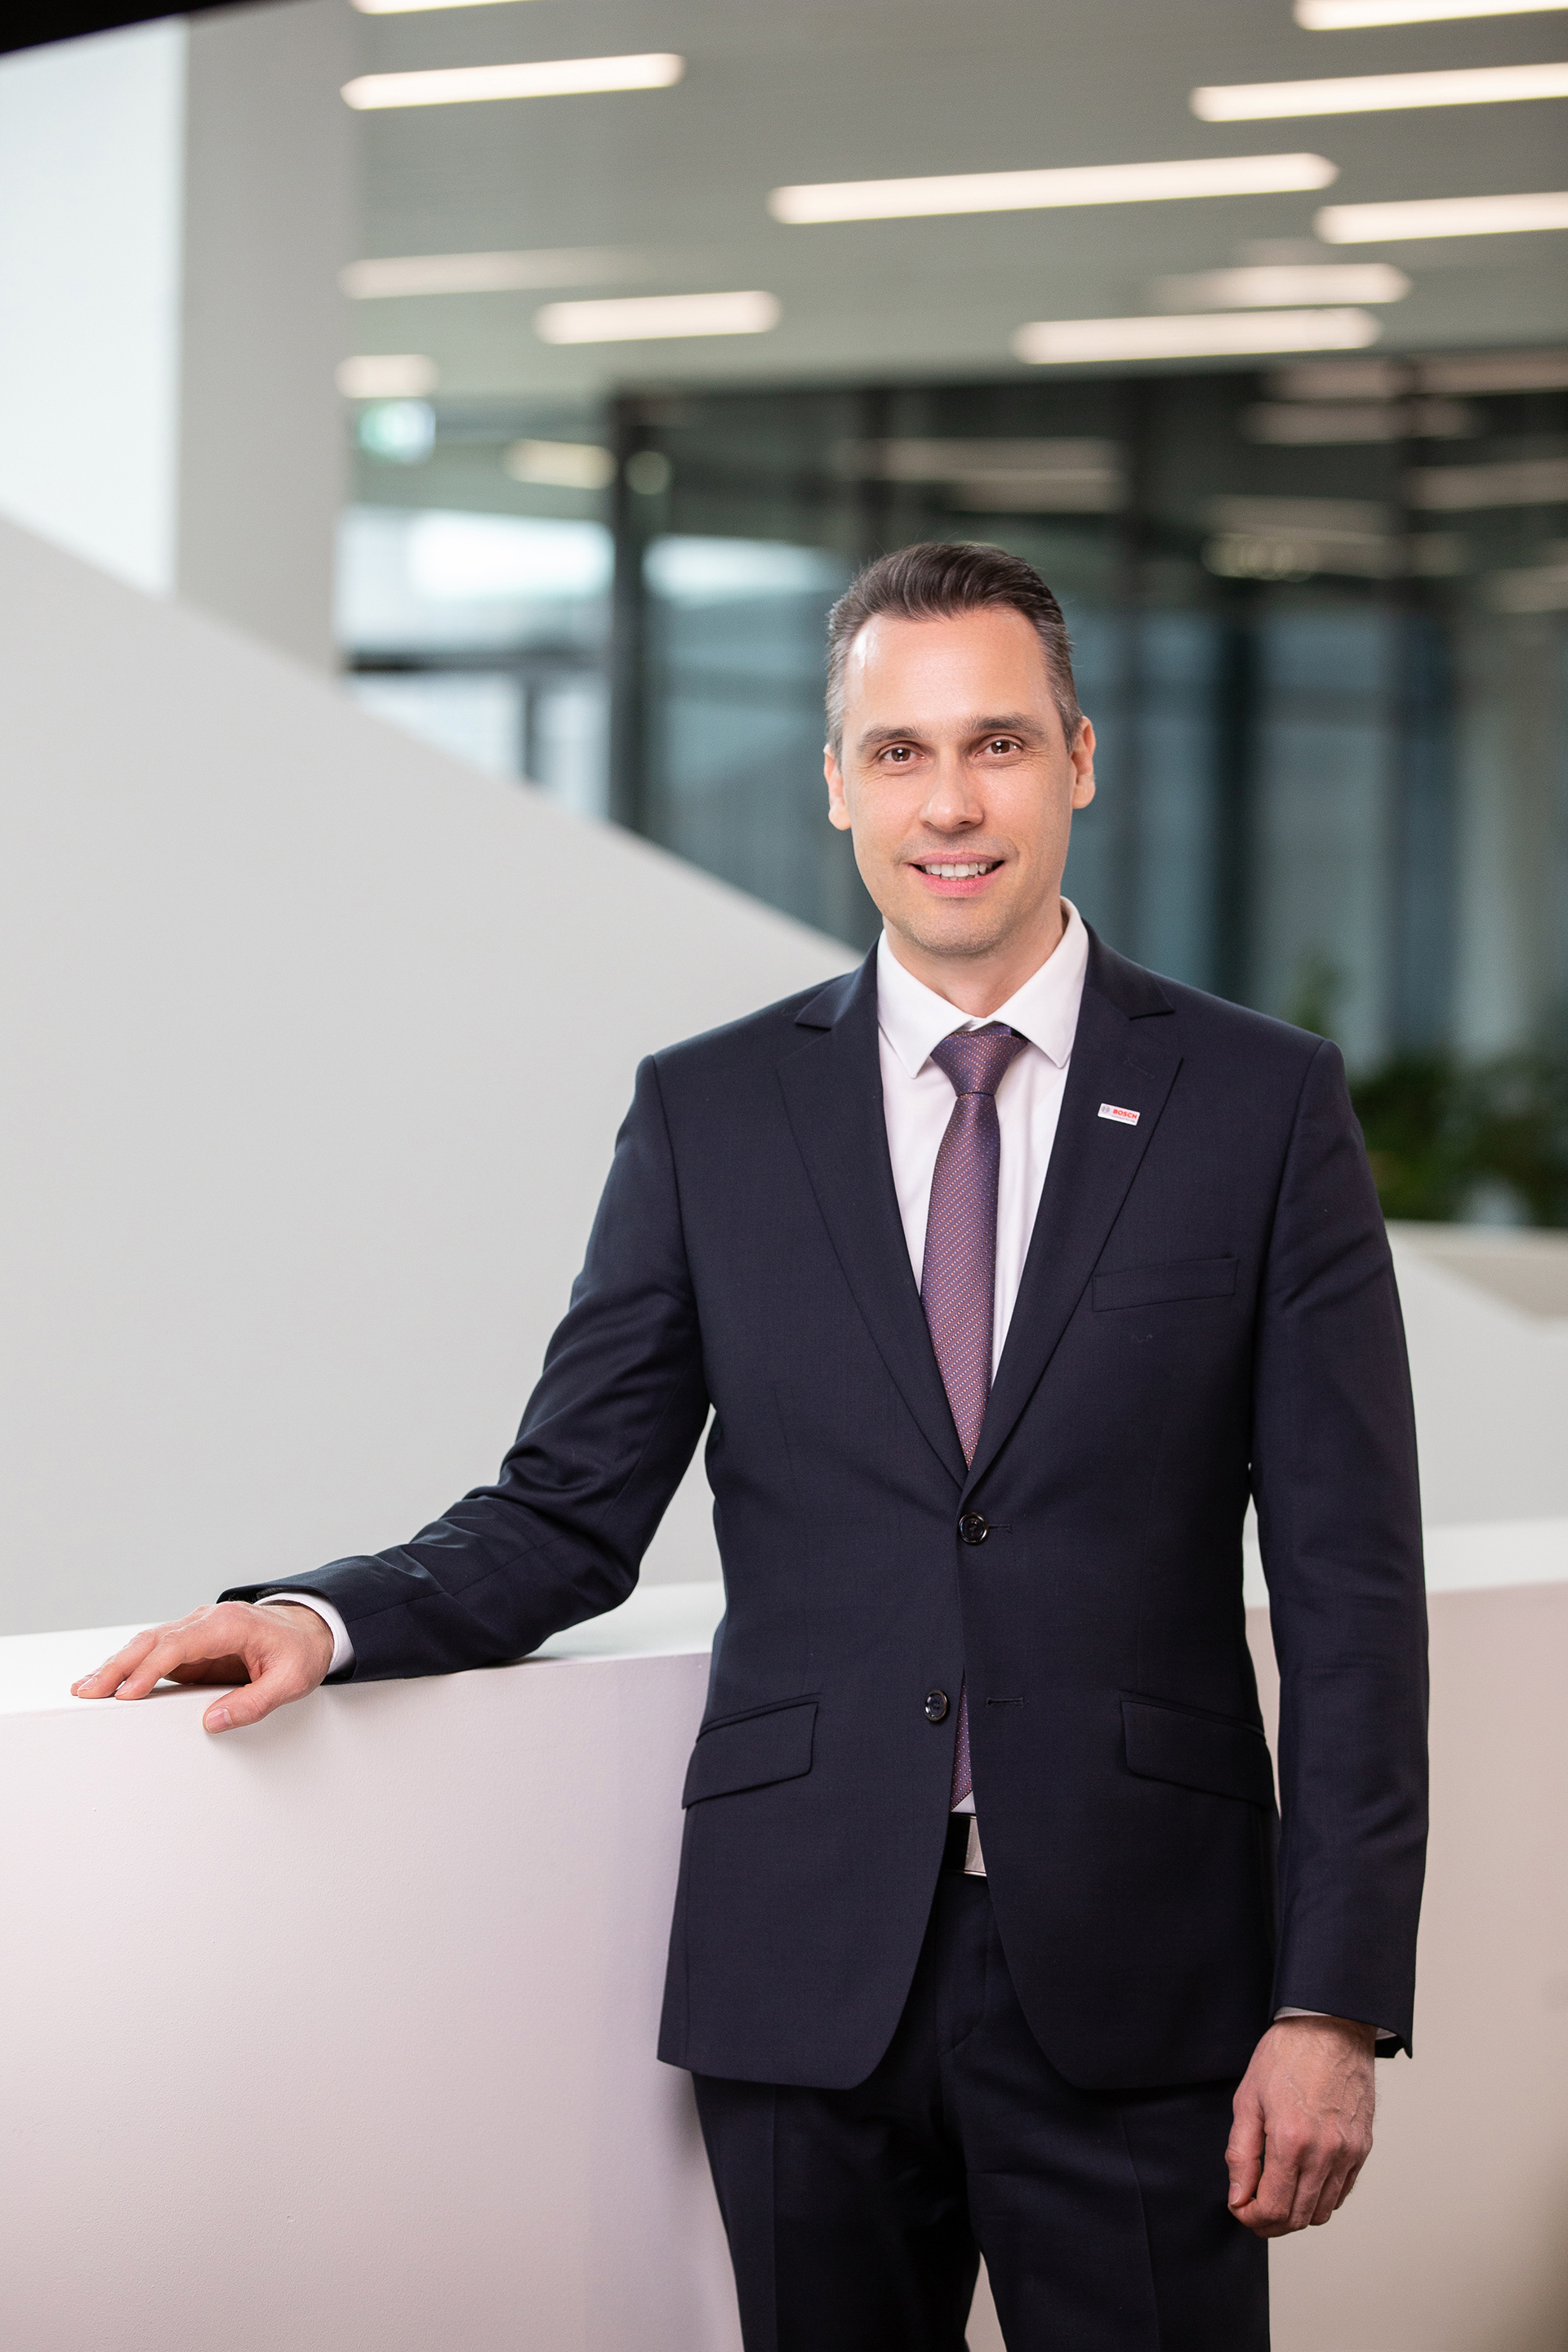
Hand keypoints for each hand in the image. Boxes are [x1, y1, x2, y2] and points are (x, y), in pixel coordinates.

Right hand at [70, 1601, 334, 1733]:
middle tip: (89, 1692)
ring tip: (86, 1688)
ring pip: (148, 1643)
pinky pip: (156, 1651)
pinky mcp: (193, 1642)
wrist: (310, 1628)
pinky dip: (130, 1665)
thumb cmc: (301, 1651)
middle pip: (153, 1640)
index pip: (180, 1645)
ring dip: (117, 1665)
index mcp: (230, 1625)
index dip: (150, 1669)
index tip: (127, 1693)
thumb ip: (254, 1702)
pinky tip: (110, 1680)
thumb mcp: (290, 1682)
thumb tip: (213, 1721)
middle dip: (119, 1666)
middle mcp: (208, 1620)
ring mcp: (197, 1629)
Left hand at [1226, 2015, 1375, 2235]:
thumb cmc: (1287, 2054)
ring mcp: (1349, 2153)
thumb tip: (1237, 2197)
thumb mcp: (1248, 2099)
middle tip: (1252, 2208)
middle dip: (1270, 2222)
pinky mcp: (1363, 2148)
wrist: (1330, 2027)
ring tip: (1276, 2196)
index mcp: (1291, 2141)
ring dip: (1296, 2214)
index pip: (1273, 2209)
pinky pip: (1342, 2192)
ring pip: (1323, 2211)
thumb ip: (1241, 2154)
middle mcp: (1325, 2153)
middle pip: (1299, 2218)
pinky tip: (1303, 2182)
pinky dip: (1321, 2198)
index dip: (1251, 2219)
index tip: (1240, 2208)